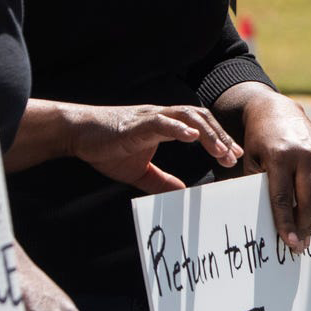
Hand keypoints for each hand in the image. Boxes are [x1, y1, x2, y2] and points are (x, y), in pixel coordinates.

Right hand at [69, 103, 242, 193]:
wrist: (77, 133)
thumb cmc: (105, 148)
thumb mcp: (139, 172)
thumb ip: (161, 181)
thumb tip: (182, 194)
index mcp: (164, 126)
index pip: (200, 127)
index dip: (218, 139)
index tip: (232, 157)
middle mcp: (162, 116)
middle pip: (201, 118)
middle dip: (220, 137)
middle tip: (233, 157)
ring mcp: (150, 117)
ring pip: (188, 117)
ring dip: (207, 134)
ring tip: (220, 150)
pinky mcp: (136, 123)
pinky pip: (161, 122)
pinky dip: (179, 128)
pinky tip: (192, 136)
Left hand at [226, 85, 310, 252]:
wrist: (278, 109)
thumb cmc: (259, 140)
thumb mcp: (252, 160)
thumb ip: (260, 187)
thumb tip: (270, 223)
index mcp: (280, 155)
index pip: (283, 197)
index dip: (287, 223)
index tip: (290, 244)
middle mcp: (303, 154)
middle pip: (308, 200)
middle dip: (304, 226)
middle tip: (299, 247)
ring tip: (309, 238)